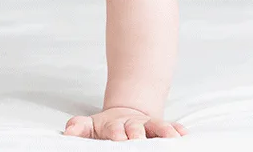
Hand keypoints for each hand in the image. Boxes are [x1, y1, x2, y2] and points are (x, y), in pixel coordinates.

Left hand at [64, 107, 186, 140]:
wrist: (126, 114)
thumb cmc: (107, 127)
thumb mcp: (91, 126)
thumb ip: (80, 127)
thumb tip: (68, 132)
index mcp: (114, 125)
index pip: (115, 129)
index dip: (117, 133)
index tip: (119, 137)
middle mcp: (132, 125)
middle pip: (136, 128)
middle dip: (138, 134)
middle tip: (140, 139)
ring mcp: (147, 126)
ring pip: (156, 126)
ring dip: (163, 131)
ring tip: (171, 138)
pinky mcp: (159, 127)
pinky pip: (170, 127)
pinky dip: (176, 130)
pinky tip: (183, 134)